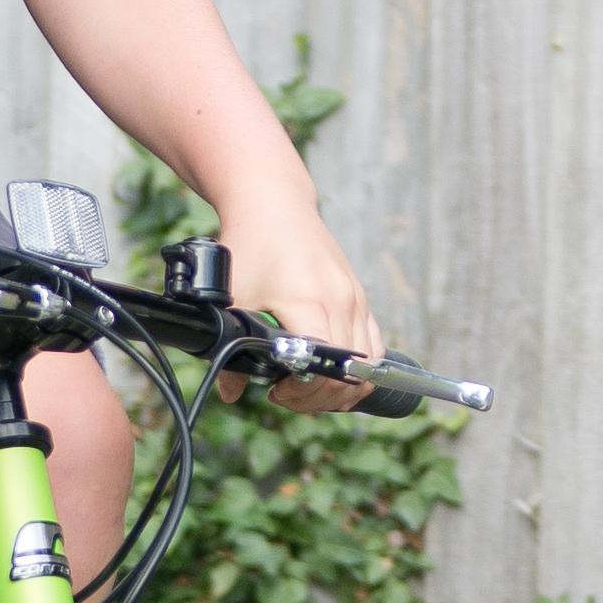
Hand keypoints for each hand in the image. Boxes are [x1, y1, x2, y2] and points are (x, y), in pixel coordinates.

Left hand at [221, 207, 381, 413]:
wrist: (274, 205)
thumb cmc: (250, 247)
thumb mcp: (231, 297)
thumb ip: (227, 347)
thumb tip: (230, 392)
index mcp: (309, 302)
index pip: (326, 369)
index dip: (306, 393)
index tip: (277, 391)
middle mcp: (341, 302)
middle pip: (352, 374)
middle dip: (321, 397)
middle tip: (289, 394)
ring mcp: (355, 299)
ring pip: (370, 364)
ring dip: (343, 386)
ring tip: (309, 384)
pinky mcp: (360, 296)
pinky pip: (375, 345)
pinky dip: (359, 368)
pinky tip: (330, 370)